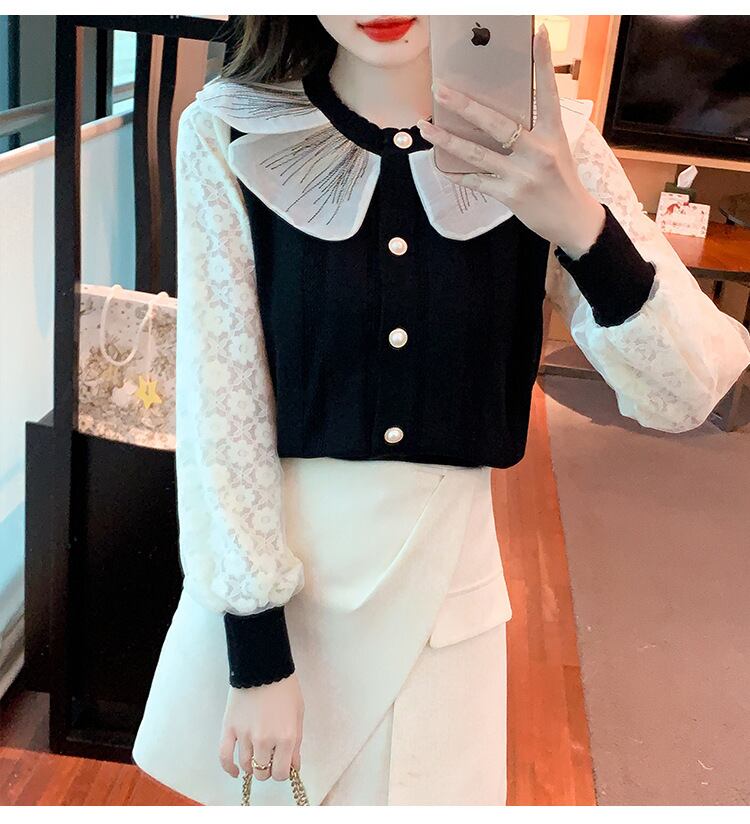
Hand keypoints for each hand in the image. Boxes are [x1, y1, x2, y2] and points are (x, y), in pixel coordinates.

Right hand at [219, 672, 304, 781]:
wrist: (263, 667)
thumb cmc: (285, 688)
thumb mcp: (298, 715)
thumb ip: (296, 744)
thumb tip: (293, 767)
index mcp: (286, 737)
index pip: (281, 773)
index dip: (281, 771)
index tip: (281, 764)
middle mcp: (265, 740)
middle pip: (263, 772)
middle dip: (267, 769)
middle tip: (269, 758)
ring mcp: (245, 735)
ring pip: (246, 766)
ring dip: (252, 766)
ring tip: (256, 756)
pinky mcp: (229, 728)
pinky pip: (224, 756)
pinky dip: (229, 768)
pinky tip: (235, 771)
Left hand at [417, 24, 604, 258]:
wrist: (572, 219)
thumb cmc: (561, 180)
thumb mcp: (555, 148)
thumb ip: (532, 130)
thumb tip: (498, 116)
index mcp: (552, 133)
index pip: (547, 92)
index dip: (543, 63)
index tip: (538, 33)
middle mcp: (538, 150)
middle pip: (496, 122)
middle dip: (465, 106)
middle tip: (440, 90)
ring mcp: (523, 174)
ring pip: (477, 152)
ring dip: (447, 140)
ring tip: (425, 127)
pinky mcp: (511, 195)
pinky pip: (477, 180)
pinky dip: (457, 173)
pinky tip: (440, 165)